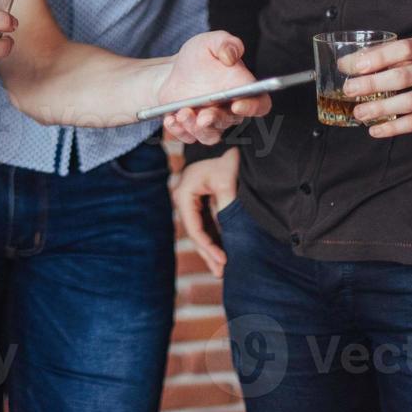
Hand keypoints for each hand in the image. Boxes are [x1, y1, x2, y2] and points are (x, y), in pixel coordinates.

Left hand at [158, 31, 263, 145]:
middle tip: (203, 116)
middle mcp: (229, 110)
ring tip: (181, 113)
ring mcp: (211, 122)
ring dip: (196, 128)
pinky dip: (179, 131)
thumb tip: (231, 56)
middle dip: (216, 120)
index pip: (259, 104)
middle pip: (230, 121)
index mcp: (242, 89)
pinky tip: (170, 119)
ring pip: (210, 135)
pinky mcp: (193, 130)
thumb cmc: (198, 57)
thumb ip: (226, 44)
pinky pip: (188, 137)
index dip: (253, 107)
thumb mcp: (210, 42)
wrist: (173, 72)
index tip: (238, 104)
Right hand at [172, 149, 238, 277]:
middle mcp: (184, 198)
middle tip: (222, 272)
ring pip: (199, 230)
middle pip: (194, 232)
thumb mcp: (227, 180)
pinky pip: (205, 223)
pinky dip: (214, 237)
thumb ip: (226, 206)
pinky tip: (222, 252)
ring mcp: (191, 201)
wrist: (226, 139)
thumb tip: (228, 232)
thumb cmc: (225, 157)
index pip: (193, 227)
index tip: (223, 260)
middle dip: (208, 253)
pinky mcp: (200, 202)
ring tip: (221, 269)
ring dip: (210, 248)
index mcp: (184, 193)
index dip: (207, 246)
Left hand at [338, 36, 411, 137]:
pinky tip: (376, 130)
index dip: (378, 58)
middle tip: (349, 90)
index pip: (402, 49)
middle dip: (372, 85)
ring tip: (359, 113)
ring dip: (380, 109)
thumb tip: (347, 63)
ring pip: (409, 102)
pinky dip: (394, 128)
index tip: (354, 66)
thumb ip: (387, 54)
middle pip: (402, 77)